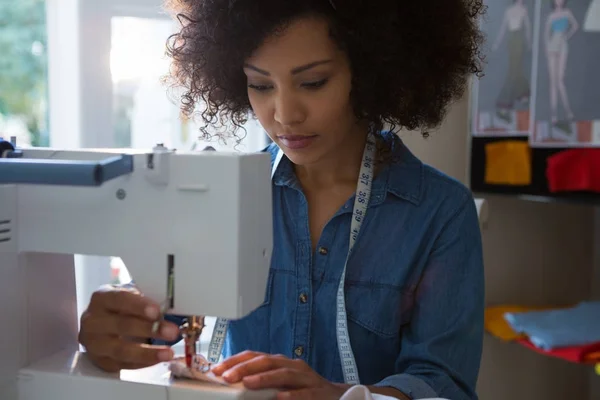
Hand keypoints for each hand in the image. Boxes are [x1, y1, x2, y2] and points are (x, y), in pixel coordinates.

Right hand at [78, 284, 179, 371]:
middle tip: (171, 331)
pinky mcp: (100, 361)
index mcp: (102, 297)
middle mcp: (93, 320)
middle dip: (149, 329)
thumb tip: (170, 310)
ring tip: (168, 353)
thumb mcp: (131, 295)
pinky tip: (158, 359)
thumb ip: (146, 300)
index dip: (139, 306)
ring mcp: (94, 343)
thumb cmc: (121, 306)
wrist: (101, 322)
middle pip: (122, 325)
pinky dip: (143, 362)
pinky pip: (123, 364)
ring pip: (121, 350)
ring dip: (148, 352)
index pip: (120, 299)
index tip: (157, 311)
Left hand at [212, 351, 346, 398]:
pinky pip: (304, 393)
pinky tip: (279, 397)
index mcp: (280, 363)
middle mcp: (292, 366)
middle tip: (226, 376)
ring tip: (247, 383)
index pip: (254, 356)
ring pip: (284, 374)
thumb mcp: (279, 383)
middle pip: (267, 361)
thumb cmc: (302, 390)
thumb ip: (259, 382)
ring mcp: (306, 378)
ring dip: (264, 378)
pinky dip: (291, 395)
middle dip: (244, 368)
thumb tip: (232, 383)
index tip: (217, 369)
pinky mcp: (317, 392)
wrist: (336, 397)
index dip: (235, 361)